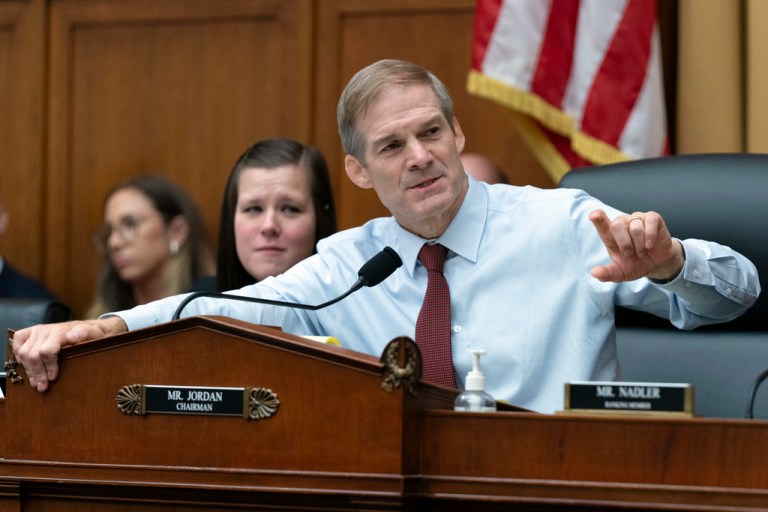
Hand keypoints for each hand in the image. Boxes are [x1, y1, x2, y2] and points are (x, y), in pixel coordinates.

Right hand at [11, 316, 127, 391]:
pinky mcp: (32, 332)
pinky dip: (18, 353)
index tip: (53, 378)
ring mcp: (38, 331)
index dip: (49, 366)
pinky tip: (24, 364)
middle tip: (43, 387)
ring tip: (36, 383)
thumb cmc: (91, 335)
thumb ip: (83, 335)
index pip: (47, 351)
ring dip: (29, 370)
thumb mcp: (93, 335)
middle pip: (33, 355)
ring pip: (24, 352)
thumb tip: (71, 337)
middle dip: (38, 373)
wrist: (90, 328)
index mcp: (60, 332)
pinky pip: (18, 340)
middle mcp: (46, 330)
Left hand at [588, 209, 684, 282]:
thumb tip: (594, 273)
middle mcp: (622, 223)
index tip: (593, 215)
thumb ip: (607, 273)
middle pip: (617, 225)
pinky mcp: (652, 218)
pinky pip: (650, 221)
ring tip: (641, 252)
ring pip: (635, 228)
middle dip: (624, 243)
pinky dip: (650, 236)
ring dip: (639, 245)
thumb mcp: (620, 273)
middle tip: (630, 254)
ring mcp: (636, 219)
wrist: (656, 264)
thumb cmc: (635, 264)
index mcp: (610, 235)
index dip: (597, 218)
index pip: (601, 223)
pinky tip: (650, 245)